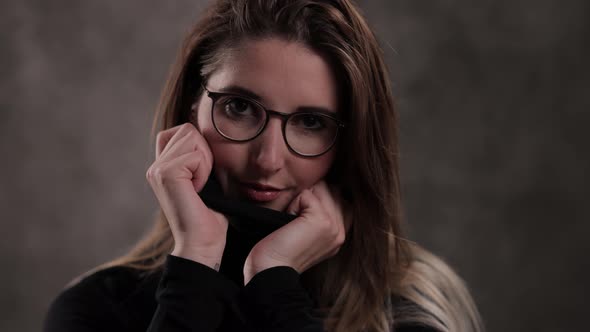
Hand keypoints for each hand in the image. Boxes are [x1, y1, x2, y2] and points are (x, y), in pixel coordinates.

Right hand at [146, 123, 227, 269]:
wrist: (203, 244)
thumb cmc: (210, 215)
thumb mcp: (206, 179)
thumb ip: (201, 156)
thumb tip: (213, 133)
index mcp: (162, 166)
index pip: (182, 130)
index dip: (199, 147)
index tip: (202, 175)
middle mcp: (155, 166)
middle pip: (188, 129)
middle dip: (205, 152)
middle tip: (203, 181)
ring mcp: (157, 169)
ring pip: (192, 137)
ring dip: (205, 161)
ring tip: (201, 185)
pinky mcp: (166, 174)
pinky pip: (196, 155)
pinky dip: (205, 171)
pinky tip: (199, 190)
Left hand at [243, 181, 346, 283]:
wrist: (271, 271)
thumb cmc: (279, 251)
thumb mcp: (306, 233)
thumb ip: (319, 214)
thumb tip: (317, 187)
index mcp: (340, 235)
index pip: (340, 198)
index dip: (319, 199)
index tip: (301, 219)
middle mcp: (342, 231)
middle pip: (332, 189)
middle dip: (311, 196)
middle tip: (296, 221)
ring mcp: (334, 226)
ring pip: (322, 187)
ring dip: (302, 199)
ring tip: (293, 222)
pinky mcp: (322, 220)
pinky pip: (307, 194)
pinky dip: (293, 203)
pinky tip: (288, 222)